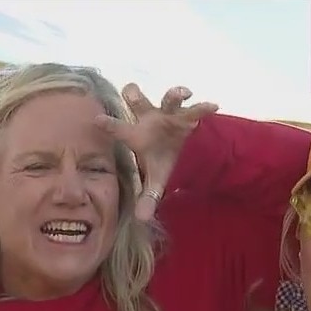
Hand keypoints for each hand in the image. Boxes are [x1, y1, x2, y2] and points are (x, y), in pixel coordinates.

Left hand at [97, 84, 218, 220]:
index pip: (119, 129)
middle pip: (138, 101)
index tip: (97, 119)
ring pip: (169, 100)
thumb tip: (142, 219)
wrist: (183, 149)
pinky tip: (214, 106)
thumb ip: (148, 197)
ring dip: (175, 94)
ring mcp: (169, 114)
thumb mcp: (156, 180)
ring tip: (182, 93)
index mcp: (136, 134)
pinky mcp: (188, 116)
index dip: (109, 124)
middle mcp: (149, 118)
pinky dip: (204, 108)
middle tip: (131, 91)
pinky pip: (196, 110)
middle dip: (134, 94)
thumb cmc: (161, 159)